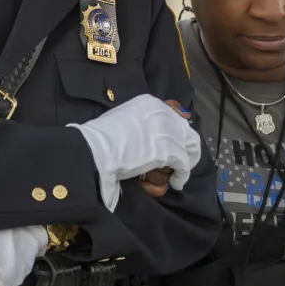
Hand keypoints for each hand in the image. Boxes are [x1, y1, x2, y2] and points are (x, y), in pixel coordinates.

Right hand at [71, 94, 201, 211]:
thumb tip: (145, 134)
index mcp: (149, 103)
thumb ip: (138, 121)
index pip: (174, 115)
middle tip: (181, 162)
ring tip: (180, 173)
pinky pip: (184, 164)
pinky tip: (177, 182)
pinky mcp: (168, 151)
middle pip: (185, 130)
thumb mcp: (122, 118)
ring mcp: (166, 131)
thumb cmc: (100, 137)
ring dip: (186, 161)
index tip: (175, 144)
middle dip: (186, 146)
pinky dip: (182, 175)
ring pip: (189, 146)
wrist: (95, 149)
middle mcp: (162, 113)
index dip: (176, 132)